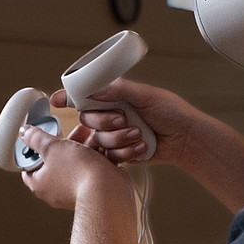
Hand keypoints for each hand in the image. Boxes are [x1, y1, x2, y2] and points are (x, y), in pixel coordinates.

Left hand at [19, 123, 133, 210]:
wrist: (108, 190)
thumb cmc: (78, 173)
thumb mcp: (52, 147)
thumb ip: (36, 138)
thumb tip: (24, 132)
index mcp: (39, 183)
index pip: (29, 165)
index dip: (34, 149)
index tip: (43, 138)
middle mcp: (55, 191)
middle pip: (55, 162)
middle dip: (66, 144)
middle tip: (74, 133)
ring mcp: (75, 191)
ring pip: (76, 165)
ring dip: (84, 149)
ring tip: (92, 138)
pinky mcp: (93, 190)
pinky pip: (92, 172)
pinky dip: (96, 159)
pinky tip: (102, 150)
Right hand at [51, 78, 193, 165]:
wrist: (185, 139)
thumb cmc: (172, 112)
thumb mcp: (146, 95)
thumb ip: (119, 89)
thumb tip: (94, 88)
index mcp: (116, 96)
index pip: (86, 95)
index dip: (69, 97)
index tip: (57, 100)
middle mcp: (112, 114)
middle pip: (88, 118)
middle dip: (104, 121)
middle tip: (123, 120)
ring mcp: (116, 134)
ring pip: (98, 139)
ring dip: (118, 138)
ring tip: (139, 135)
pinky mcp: (121, 152)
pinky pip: (109, 155)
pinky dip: (125, 152)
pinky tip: (140, 148)